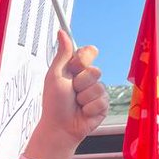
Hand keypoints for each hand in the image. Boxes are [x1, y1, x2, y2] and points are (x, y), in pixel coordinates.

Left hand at [23, 31, 109, 158]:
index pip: (89, 52)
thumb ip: (62, 54)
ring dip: (84, 97)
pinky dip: (89, 108)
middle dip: (80, 82)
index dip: (85, 57)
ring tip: (76, 104)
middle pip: (95, 70)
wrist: (60, 127)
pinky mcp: (103, 105)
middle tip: (71, 91)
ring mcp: (97, 92)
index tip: (76, 65)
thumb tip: (62, 31)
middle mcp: (88, 79)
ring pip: (98, 87)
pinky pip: (102, 100)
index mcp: (76, 69)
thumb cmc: (54, 103)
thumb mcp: (55, 76)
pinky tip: (83, 112)